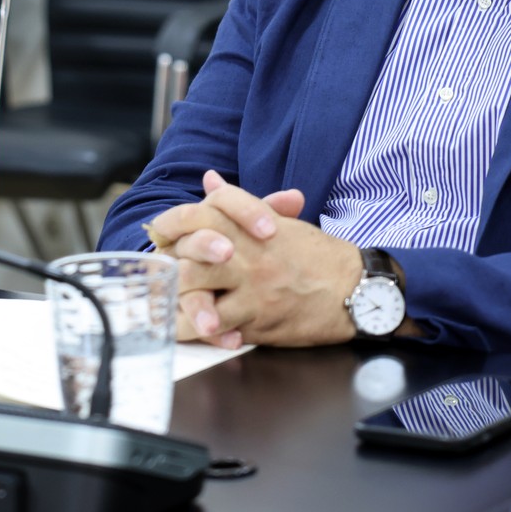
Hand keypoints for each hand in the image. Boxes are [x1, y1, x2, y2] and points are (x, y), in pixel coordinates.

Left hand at [149, 170, 361, 347]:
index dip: (170, 224)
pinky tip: (184, 331)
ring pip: (196, 292)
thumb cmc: (317, 255)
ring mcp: (251, 287)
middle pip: (189, 255)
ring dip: (173, 301)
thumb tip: (209, 180)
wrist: (355, 288)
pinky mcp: (258, 319)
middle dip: (167, 267)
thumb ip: (239, 204)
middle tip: (155, 276)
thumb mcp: (278, 222)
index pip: (198, 214)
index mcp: (250, 226)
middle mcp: (247, 254)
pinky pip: (216, 326)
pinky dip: (197, 331)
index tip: (158, 236)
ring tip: (160, 308)